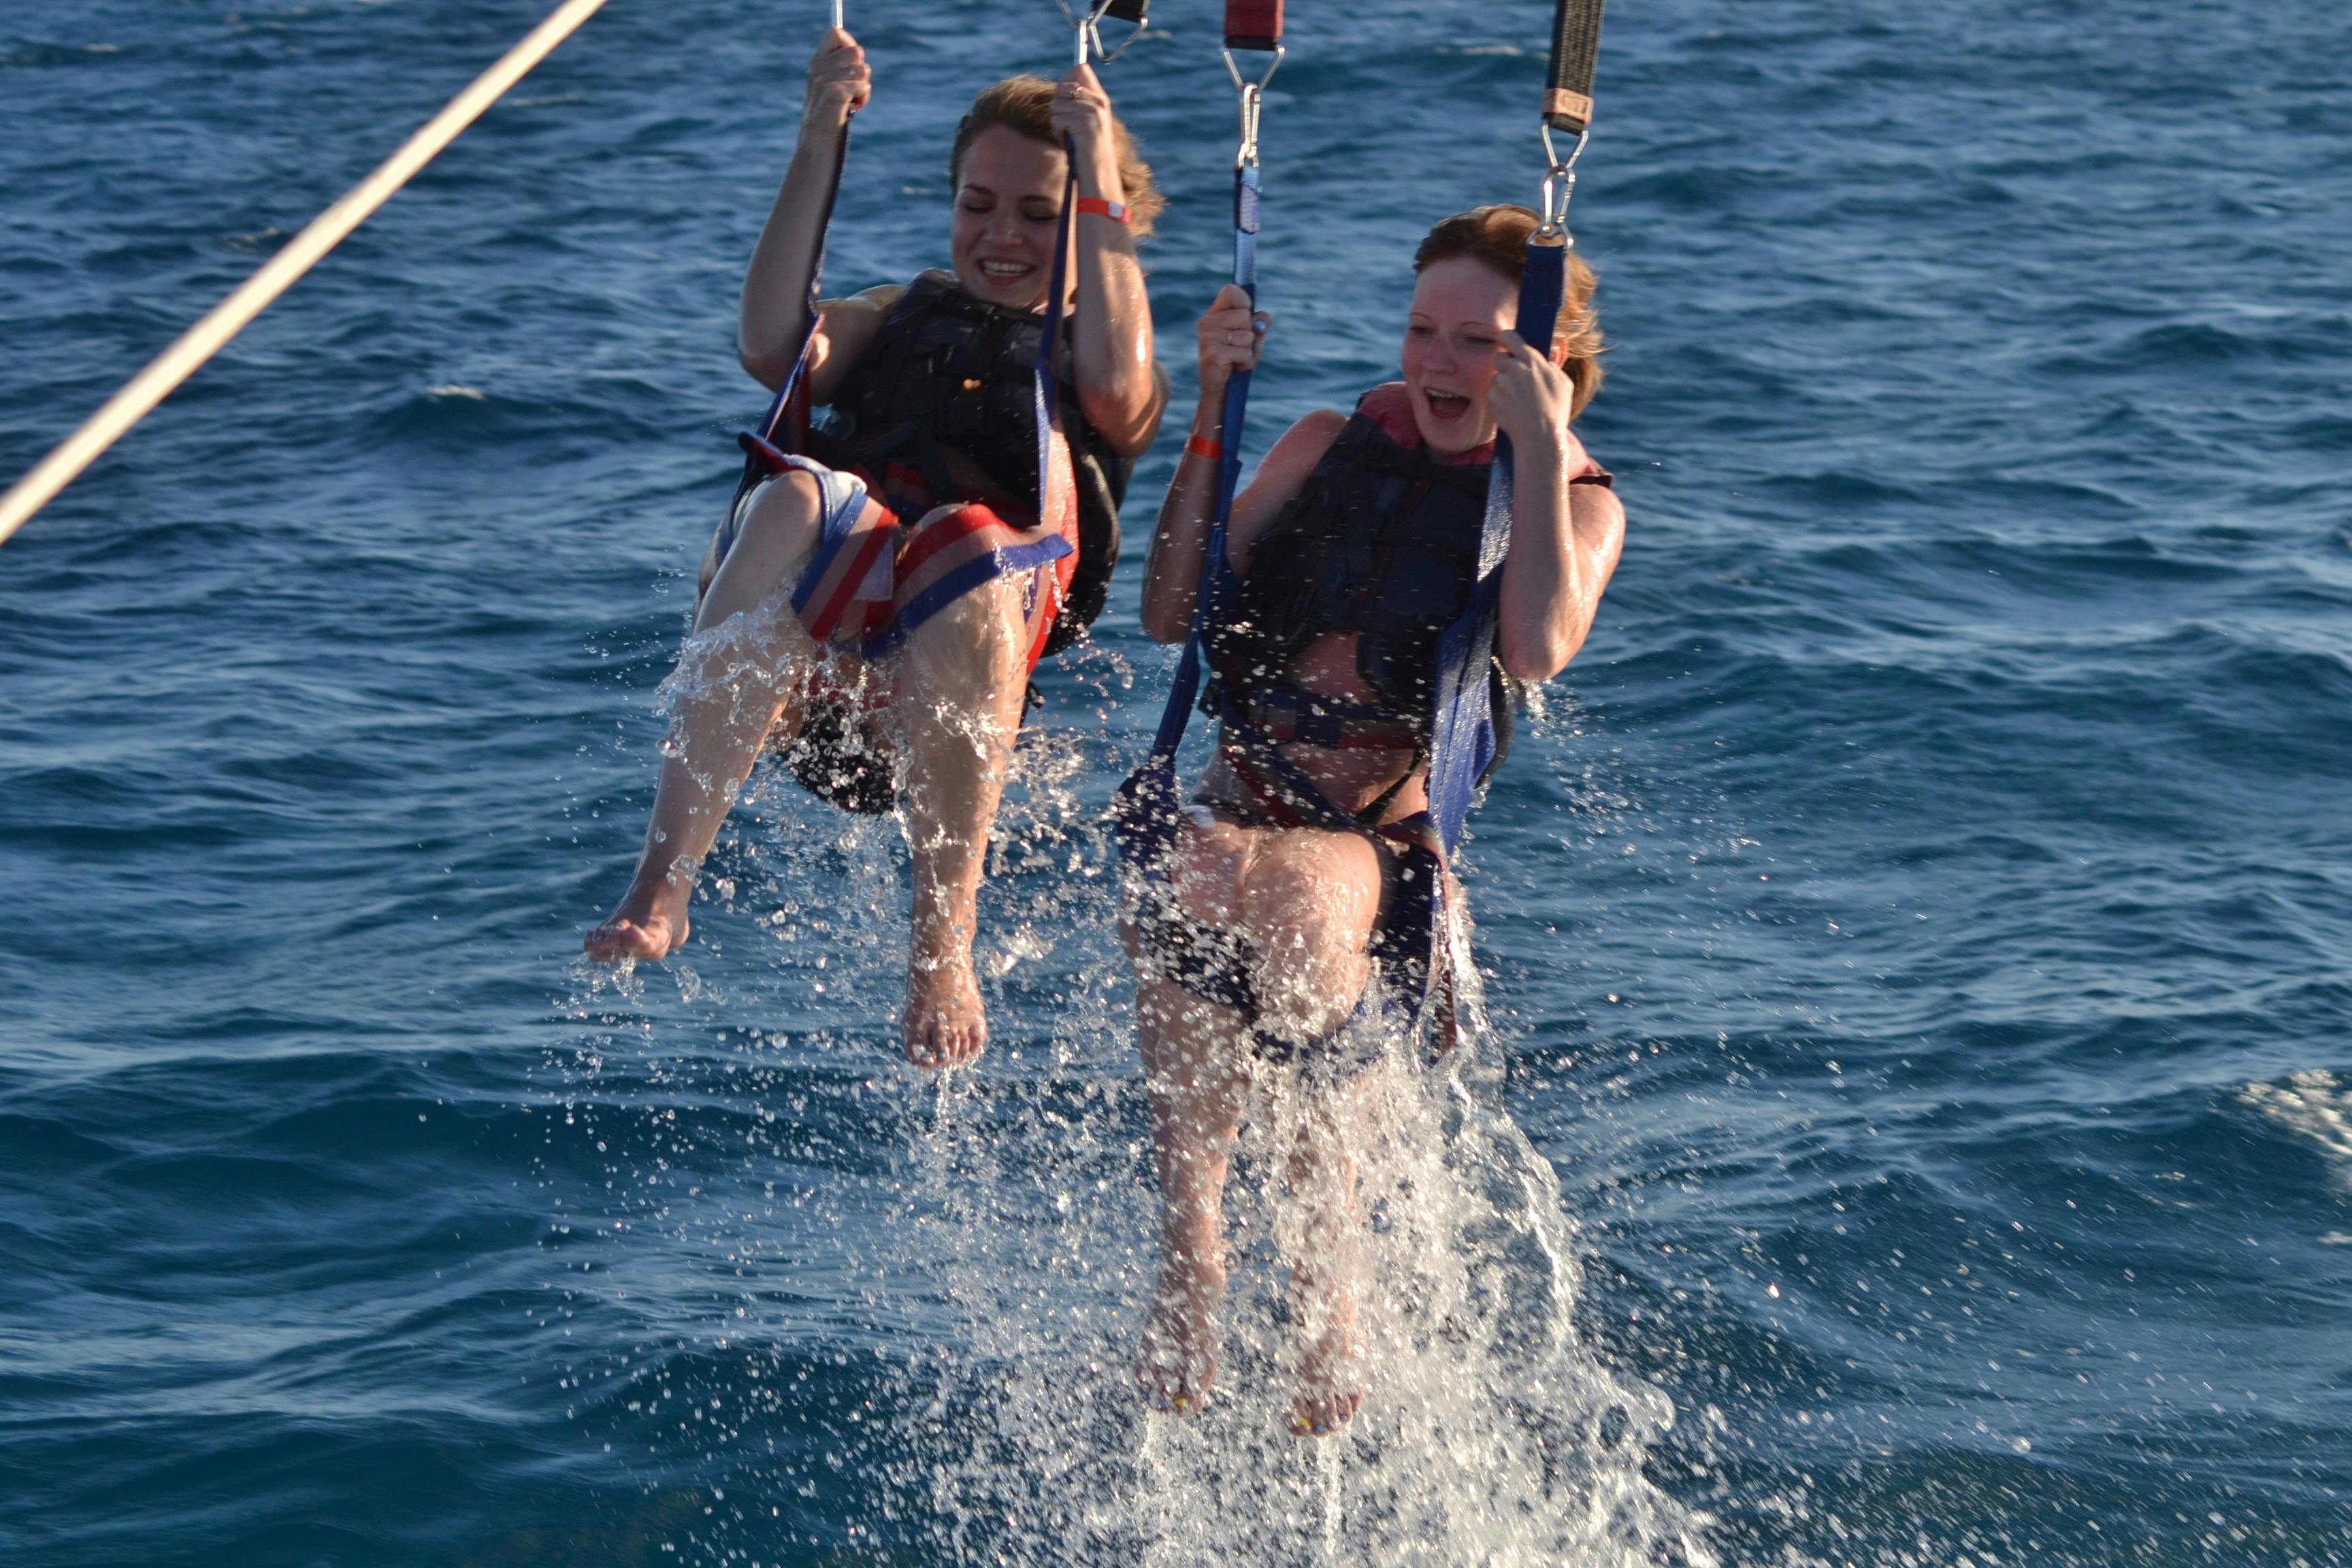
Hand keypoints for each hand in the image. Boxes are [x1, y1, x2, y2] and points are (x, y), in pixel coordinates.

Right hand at [802, 27, 869, 133]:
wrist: (819, 140)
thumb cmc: (830, 112)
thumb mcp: (831, 83)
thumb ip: (841, 65)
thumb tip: (856, 50)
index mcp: (816, 61)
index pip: (836, 33)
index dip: (850, 44)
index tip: (853, 63)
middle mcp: (818, 67)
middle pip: (856, 51)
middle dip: (862, 69)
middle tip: (854, 87)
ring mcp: (823, 79)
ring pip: (863, 69)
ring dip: (864, 86)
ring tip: (853, 99)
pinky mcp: (834, 92)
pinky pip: (863, 85)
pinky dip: (863, 97)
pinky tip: (855, 106)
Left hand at [1051, 64, 1120, 192]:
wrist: (1099, 173)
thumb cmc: (1088, 150)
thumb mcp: (1087, 121)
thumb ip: (1079, 102)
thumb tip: (1061, 86)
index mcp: (1100, 98)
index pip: (1080, 69)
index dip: (1066, 78)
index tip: (1064, 96)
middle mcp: (1099, 101)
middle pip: (1063, 86)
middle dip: (1058, 104)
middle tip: (1066, 122)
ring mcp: (1093, 112)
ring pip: (1056, 104)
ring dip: (1056, 122)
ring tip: (1068, 135)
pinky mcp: (1084, 124)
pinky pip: (1056, 119)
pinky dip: (1057, 133)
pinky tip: (1067, 142)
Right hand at [1193, 284, 1268, 400]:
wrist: (1221, 389)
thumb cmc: (1236, 361)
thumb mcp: (1251, 340)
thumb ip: (1259, 325)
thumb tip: (1266, 316)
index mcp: (1214, 314)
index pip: (1231, 291)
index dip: (1245, 302)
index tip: (1246, 316)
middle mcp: (1207, 323)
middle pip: (1244, 316)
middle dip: (1250, 334)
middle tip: (1238, 347)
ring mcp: (1208, 338)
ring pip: (1246, 336)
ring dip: (1248, 351)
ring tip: (1236, 359)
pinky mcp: (1213, 353)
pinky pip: (1244, 352)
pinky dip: (1246, 362)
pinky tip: (1234, 367)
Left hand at [1487, 330, 1587, 467]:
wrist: (1540, 438)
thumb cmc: (1556, 411)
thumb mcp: (1564, 384)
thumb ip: (1553, 367)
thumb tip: (1546, 361)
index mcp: (1532, 360)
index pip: (1510, 337)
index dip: (1507, 338)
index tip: (1506, 341)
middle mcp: (1513, 369)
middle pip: (1498, 357)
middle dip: (1504, 365)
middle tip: (1514, 378)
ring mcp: (1500, 384)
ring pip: (1496, 378)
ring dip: (1503, 386)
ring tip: (1518, 401)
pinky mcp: (1492, 400)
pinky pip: (1492, 395)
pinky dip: (1499, 401)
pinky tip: (1512, 410)